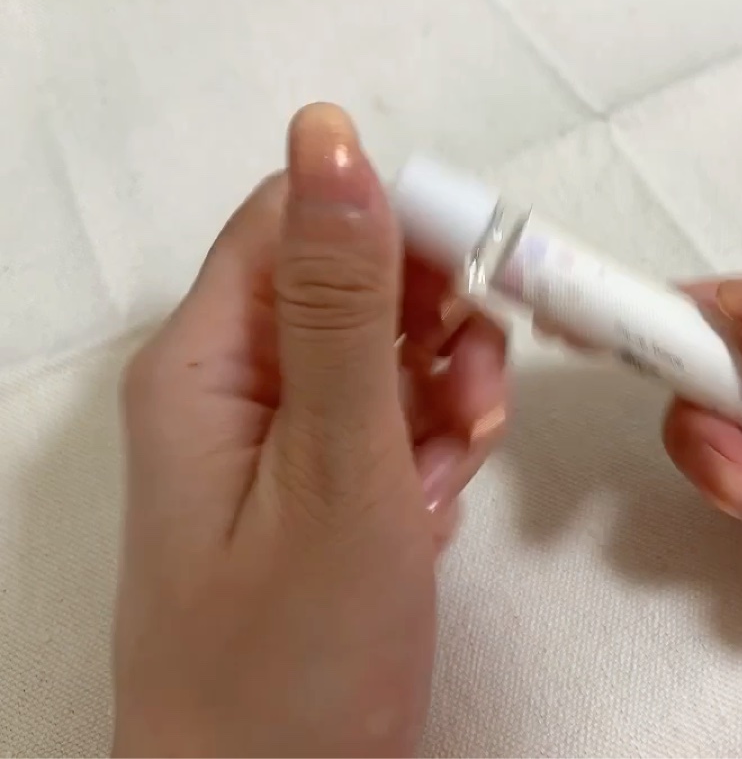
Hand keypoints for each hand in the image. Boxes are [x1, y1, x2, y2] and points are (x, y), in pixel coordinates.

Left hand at [112, 103, 506, 755]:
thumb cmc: (293, 656)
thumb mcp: (336, 464)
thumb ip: (340, 302)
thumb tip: (328, 137)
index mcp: (209, 359)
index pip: (298, 218)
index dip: (393, 223)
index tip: (480, 271)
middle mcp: (234, 386)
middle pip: (348, 281)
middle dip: (430, 318)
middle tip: (473, 391)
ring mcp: (278, 440)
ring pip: (382, 351)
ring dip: (443, 385)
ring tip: (459, 455)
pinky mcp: (319, 487)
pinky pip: (388, 420)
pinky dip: (431, 442)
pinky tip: (438, 496)